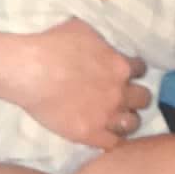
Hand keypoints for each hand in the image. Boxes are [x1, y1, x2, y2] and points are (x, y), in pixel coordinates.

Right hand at [0, 19, 151, 149]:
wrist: (30, 70)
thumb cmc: (53, 44)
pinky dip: (111, 140)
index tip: (124, 73)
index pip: (141, 69)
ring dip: (126, 119)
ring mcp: (106, 115)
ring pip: (133, 123)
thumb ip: (102, 41)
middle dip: (135, 96)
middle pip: (144, 98)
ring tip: (115, 118)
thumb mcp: (85, 29)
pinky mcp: (90, 134)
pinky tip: (103, 135)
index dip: (133, 71)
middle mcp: (119, 91)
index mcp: (120, 65)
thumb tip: (105, 41)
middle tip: (122, 96)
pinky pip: (113, 144)